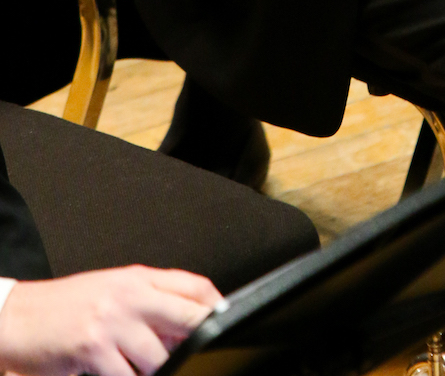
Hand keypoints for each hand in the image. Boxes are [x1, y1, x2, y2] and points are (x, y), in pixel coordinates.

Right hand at [0, 267, 222, 375]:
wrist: (20, 316)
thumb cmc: (67, 307)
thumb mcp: (114, 293)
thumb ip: (150, 305)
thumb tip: (188, 329)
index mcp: (138, 277)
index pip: (193, 285)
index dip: (216, 305)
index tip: (226, 322)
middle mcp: (130, 294)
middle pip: (188, 316)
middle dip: (201, 340)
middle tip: (205, 356)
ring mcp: (113, 321)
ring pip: (160, 357)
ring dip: (159, 370)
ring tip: (145, 366)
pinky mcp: (94, 347)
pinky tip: (122, 374)